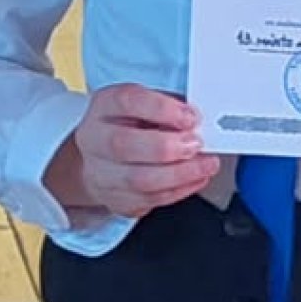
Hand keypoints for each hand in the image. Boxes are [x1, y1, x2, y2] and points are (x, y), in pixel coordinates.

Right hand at [44, 85, 221, 223]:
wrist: (102, 156)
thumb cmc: (129, 125)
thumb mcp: (146, 104)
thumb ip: (168, 107)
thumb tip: (196, 120)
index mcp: (104, 106)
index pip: (126, 102)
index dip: (161, 109)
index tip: (190, 116)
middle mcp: (95, 139)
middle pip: (123, 145)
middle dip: (168, 147)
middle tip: (197, 144)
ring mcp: (100, 173)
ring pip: (138, 180)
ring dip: (179, 174)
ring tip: (205, 165)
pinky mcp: (114, 199)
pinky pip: (148, 200)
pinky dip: (178, 191)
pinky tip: (195, 180)